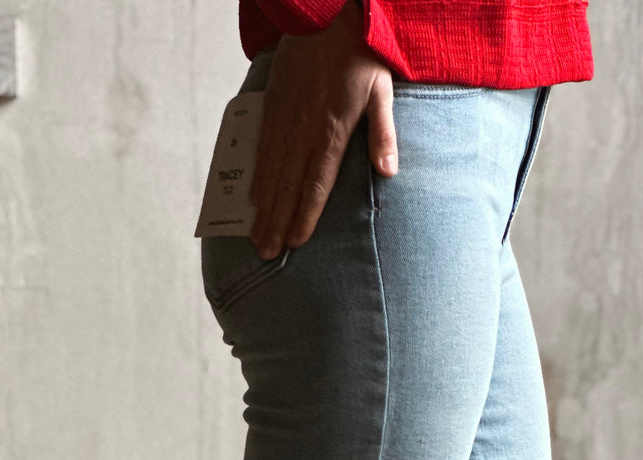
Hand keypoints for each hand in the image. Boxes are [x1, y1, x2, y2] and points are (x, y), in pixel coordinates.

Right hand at [249, 0, 397, 258]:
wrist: (323, 13)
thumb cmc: (359, 52)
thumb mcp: (382, 90)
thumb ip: (384, 133)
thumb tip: (389, 172)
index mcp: (330, 131)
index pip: (315, 184)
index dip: (305, 215)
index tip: (296, 242)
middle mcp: (302, 130)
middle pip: (288, 186)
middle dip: (277, 222)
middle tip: (267, 252)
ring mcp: (284, 119)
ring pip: (270, 172)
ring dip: (263, 207)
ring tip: (257, 236)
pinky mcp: (272, 106)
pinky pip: (261, 149)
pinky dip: (257, 177)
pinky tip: (253, 197)